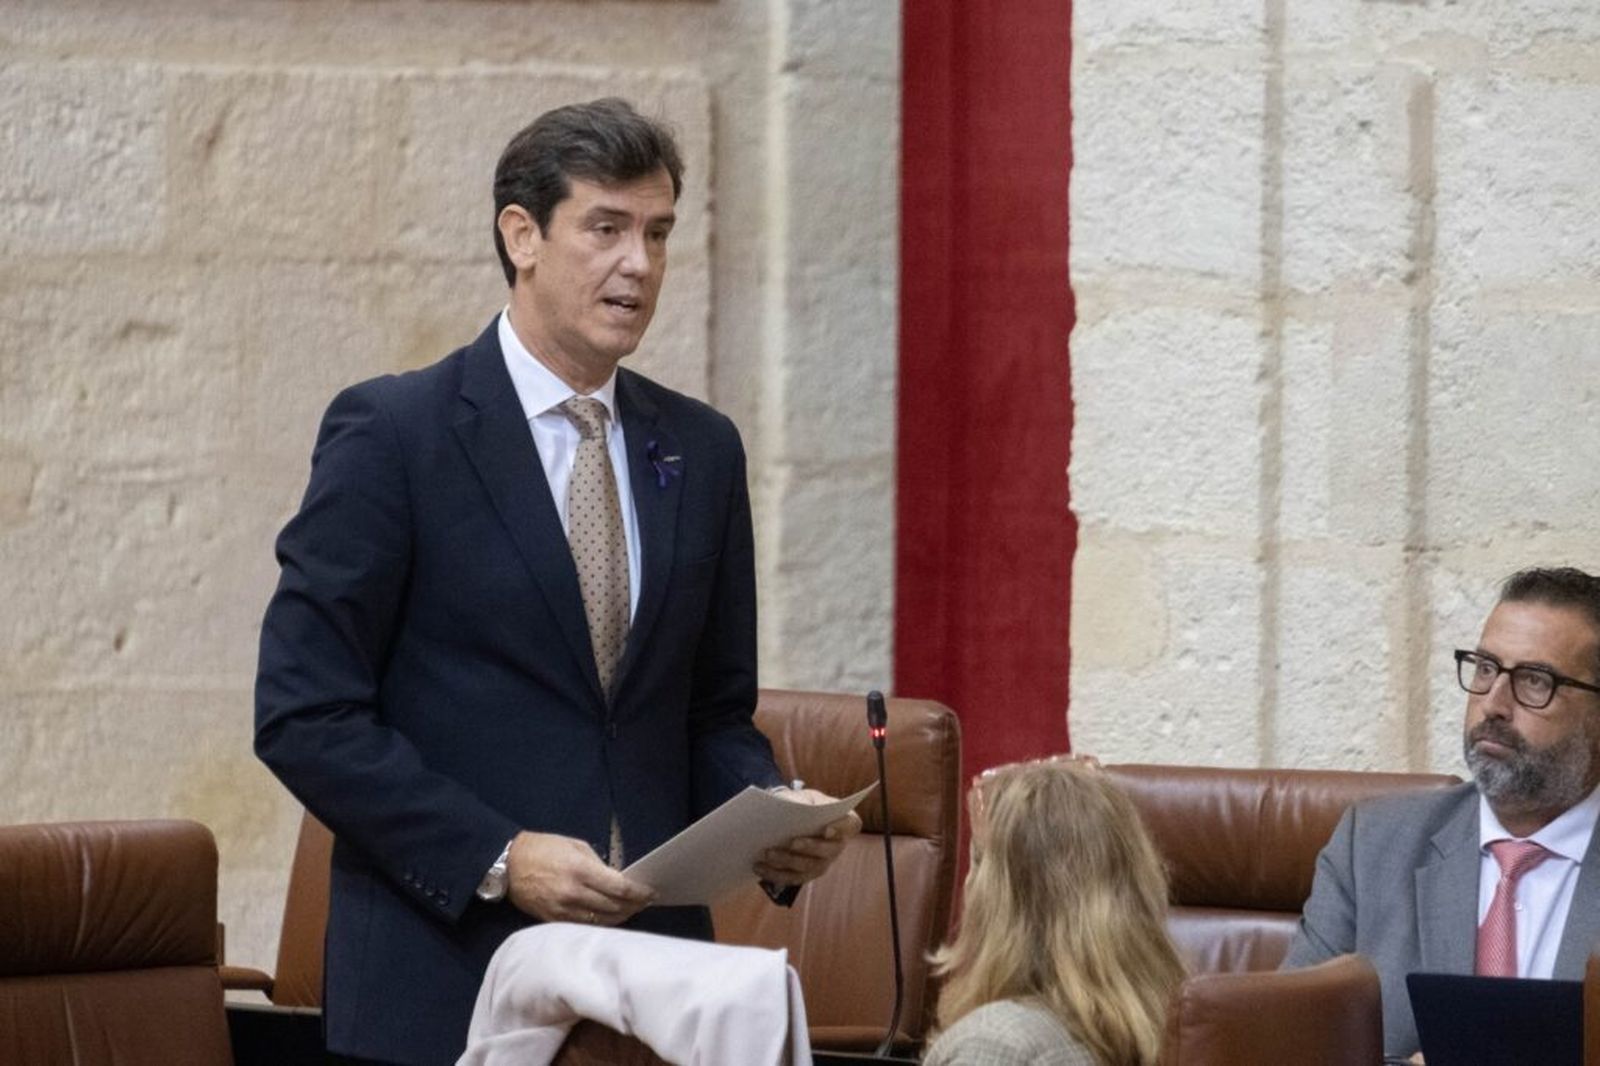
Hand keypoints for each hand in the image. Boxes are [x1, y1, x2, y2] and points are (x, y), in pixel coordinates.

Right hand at [505, 830, 654, 925]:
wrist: (508, 864)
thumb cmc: (544, 849)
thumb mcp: (575, 846)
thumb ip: (598, 864)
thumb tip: (617, 879)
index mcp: (581, 870)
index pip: (620, 888)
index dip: (639, 893)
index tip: (652, 893)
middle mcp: (574, 893)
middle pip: (614, 908)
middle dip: (634, 906)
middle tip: (645, 902)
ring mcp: (563, 910)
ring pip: (602, 921)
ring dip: (621, 917)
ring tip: (632, 911)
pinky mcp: (553, 921)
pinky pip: (584, 927)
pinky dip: (600, 924)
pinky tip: (610, 919)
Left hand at [752, 789, 862, 886]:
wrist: (798, 818)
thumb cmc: (806, 804)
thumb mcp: (806, 796)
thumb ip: (800, 800)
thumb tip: (787, 806)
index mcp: (844, 822)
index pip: (849, 825)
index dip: (839, 829)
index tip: (826, 829)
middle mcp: (837, 846)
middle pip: (827, 850)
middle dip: (808, 847)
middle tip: (791, 842)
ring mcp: (823, 863)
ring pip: (807, 867)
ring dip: (786, 861)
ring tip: (767, 853)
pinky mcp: (807, 874)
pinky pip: (792, 878)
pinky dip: (774, 874)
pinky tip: (759, 867)